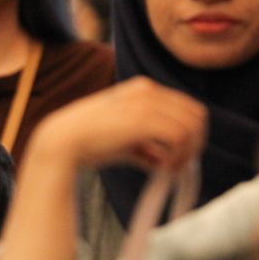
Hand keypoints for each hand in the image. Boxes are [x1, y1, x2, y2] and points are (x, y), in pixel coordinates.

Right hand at [26, 76, 206, 173]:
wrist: (62, 141)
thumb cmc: (88, 142)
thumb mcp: (123, 141)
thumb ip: (146, 148)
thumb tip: (165, 163)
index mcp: (142, 89)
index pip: (186, 106)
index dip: (190, 134)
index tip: (179, 158)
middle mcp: (148, 91)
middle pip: (196, 114)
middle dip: (195, 143)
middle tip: (180, 166)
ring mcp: (146, 103)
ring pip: (192, 125)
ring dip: (188, 152)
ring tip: (171, 170)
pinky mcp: (143, 119)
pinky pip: (180, 136)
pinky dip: (179, 156)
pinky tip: (165, 169)